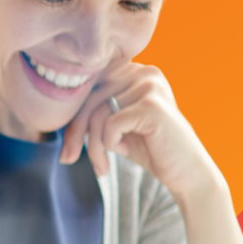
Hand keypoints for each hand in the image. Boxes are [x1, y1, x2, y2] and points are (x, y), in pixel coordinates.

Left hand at [60, 61, 222, 203]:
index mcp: (135, 71)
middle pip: (89, 98)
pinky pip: (110, 125)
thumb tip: (56, 107)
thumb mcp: (115, 124)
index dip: (73, 116)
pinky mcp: (151, 106)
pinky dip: (109, 144)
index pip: (89, 86)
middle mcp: (144, 71)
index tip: (67, 145)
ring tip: (101, 165)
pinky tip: (122, 152)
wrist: (186, 172)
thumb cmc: (149, 148)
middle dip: (75, 133)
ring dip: (92, 145)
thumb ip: (94, 109)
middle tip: (68, 159)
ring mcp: (149, 86)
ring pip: (97, 113)